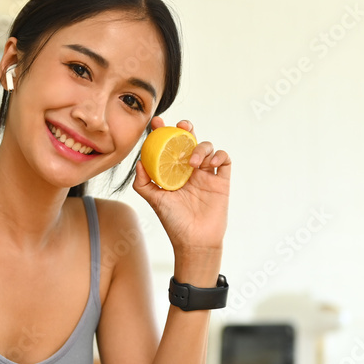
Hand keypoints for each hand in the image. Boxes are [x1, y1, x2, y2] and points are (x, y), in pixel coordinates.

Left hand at [132, 117, 230, 255]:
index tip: (157, 122)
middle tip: (181, 127)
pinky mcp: (221, 181)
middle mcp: (189, 170)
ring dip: (201, 148)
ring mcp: (206, 174)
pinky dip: (219, 155)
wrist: (194, 241)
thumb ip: (143, 183)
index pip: (168, 146)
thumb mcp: (154, 200)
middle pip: (190, 140)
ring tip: (194, 162)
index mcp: (173, 171)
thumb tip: (139, 162)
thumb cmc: (173, 222)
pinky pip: (225, 159)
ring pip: (207, 147)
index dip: (163, 132)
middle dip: (186, 128)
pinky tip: (210, 164)